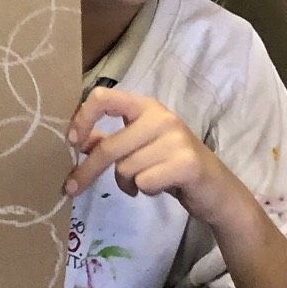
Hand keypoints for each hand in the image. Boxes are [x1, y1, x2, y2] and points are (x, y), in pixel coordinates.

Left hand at [65, 85, 243, 228]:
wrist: (216, 189)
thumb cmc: (171, 164)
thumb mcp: (138, 147)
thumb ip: (107, 140)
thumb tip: (73, 139)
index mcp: (145, 106)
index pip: (103, 97)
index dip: (82, 118)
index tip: (71, 141)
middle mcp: (160, 116)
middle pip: (109, 146)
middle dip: (87, 171)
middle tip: (70, 188)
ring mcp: (175, 138)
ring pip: (125, 168)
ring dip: (126, 183)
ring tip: (141, 183)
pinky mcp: (186, 163)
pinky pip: (143, 182)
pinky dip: (144, 190)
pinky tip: (159, 186)